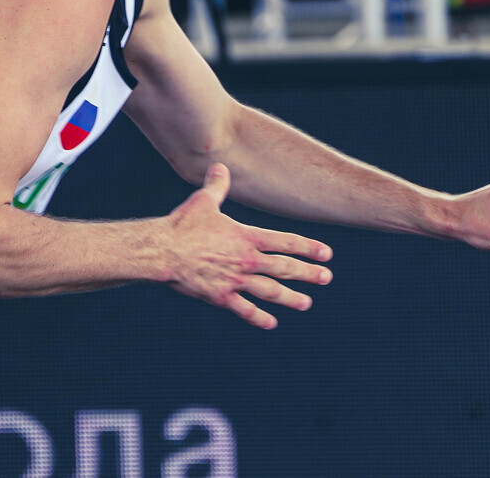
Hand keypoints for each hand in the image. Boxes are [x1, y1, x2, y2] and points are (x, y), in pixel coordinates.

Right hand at [164, 163, 332, 328]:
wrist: (163, 252)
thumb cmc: (182, 224)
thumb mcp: (203, 201)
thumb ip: (217, 186)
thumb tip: (220, 166)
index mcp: (246, 237)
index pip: (285, 242)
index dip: (308, 248)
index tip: (326, 254)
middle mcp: (246, 260)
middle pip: (284, 268)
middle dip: (308, 273)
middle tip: (326, 278)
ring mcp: (235, 280)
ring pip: (270, 291)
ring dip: (290, 298)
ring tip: (306, 303)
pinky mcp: (220, 296)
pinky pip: (244, 309)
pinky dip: (259, 317)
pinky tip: (271, 323)